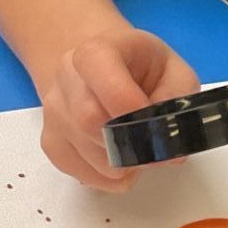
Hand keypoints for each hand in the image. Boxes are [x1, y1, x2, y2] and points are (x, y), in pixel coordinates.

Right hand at [37, 26, 198, 190]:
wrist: (106, 67)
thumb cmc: (144, 67)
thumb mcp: (174, 70)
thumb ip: (177, 100)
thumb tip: (170, 149)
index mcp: (97, 50)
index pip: (104, 79)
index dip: (131, 108)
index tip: (155, 125)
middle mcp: (66, 76)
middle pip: (90, 121)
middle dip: (129, 142)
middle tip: (154, 146)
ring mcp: (52, 111)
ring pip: (87, 153)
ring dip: (122, 163)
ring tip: (139, 149)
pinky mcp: (50, 141)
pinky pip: (78, 171)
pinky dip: (107, 177)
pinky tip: (121, 162)